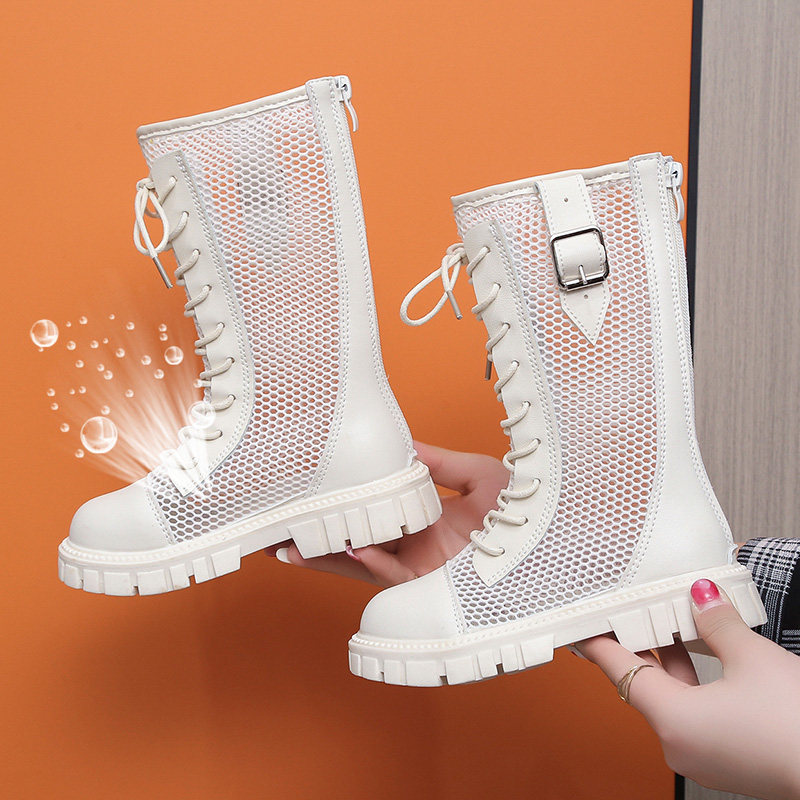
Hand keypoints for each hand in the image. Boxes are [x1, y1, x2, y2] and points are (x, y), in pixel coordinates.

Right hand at [265, 441, 506, 585]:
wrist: (554, 538)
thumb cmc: (523, 505)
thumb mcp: (475, 473)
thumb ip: (435, 463)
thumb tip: (401, 445)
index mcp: (424, 519)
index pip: (373, 513)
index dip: (342, 505)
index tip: (310, 493)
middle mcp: (416, 546)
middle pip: (356, 543)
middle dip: (317, 538)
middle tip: (278, 529)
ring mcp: (422, 568)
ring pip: (363, 565)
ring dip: (328, 556)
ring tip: (290, 546)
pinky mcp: (433, 586)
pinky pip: (392, 576)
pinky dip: (370, 562)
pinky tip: (350, 547)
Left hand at [577, 579, 799, 799]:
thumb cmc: (797, 727)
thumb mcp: (753, 659)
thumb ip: (717, 623)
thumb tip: (700, 595)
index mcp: (672, 720)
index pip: (617, 669)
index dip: (597, 641)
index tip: (580, 625)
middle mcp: (678, 744)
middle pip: (643, 682)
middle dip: (641, 643)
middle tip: (634, 610)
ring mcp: (701, 756)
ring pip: (671, 698)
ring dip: (671, 661)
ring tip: (673, 624)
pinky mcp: (724, 760)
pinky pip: (693, 714)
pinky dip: (692, 684)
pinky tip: (705, 656)